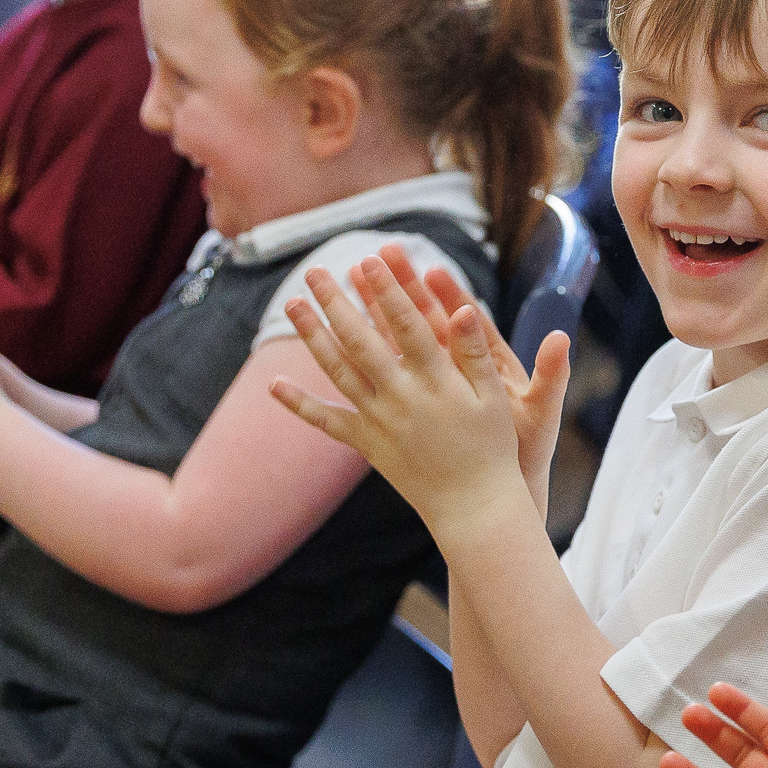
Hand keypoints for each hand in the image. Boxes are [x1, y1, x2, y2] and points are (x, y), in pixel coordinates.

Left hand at [271, 245, 538, 537]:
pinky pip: (328, 422)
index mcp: (437, 382)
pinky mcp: (368, 445)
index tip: (369, 259)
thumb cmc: (491, 449)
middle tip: (315, 271)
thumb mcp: (493, 397)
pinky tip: (274, 384)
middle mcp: (402, 399)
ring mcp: (380, 422)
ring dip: (313, 337)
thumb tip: (461, 310)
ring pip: (339, 372)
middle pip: (362, 342)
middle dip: (336, 303)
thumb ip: (474, 352)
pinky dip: (299, 404)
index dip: (387, 290)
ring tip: (292, 304)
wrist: (473, 508)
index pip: (406, 325)